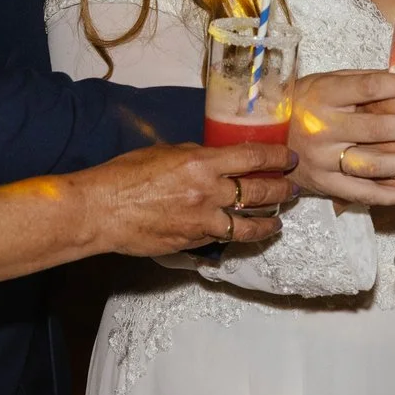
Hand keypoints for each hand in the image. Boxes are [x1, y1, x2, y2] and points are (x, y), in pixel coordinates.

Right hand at [74, 142, 297, 255]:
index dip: (276, 156)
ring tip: (278, 221)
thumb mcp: (165, 152)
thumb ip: (195, 156)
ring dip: (268, 222)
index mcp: (202, 163)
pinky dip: (235, 235)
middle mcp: (208, 192)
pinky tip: (242, 233)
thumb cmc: (126, 175)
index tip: (288, 158)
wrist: (101, 210)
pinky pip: (222, 238)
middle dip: (282, 190)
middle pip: (259, 191)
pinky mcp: (193, 242)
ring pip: (248, 224)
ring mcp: (202, 222)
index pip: (253, 156)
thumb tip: (215, 160)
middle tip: (293, 190)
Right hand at [288, 70, 394, 206]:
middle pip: (377, 129)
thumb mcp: (328, 81)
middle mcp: (322, 128)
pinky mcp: (325, 185)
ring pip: (374, 164)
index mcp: (324, 95)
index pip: (369, 89)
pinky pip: (364, 194)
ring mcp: (323, 161)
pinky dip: (394, 196)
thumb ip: (366, 82)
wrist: (261, 136)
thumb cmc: (303, 102)